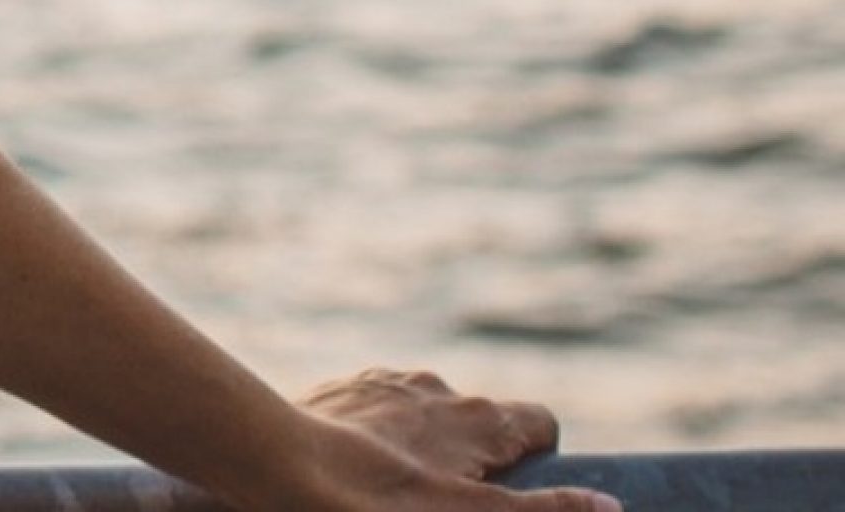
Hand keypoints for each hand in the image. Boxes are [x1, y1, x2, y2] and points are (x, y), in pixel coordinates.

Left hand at [277, 366, 623, 511]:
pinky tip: (355, 473)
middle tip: (448, 502)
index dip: (538, 460)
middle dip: (476, 462)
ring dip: (423, 449)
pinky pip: (376, 414)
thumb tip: (610, 507)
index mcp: (481, 416)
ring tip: (395, 492)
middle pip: (480, 424)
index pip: (540, 423)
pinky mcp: (338, 391)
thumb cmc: (379, 501)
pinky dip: (377, 439)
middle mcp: (437, 388)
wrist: (274, 466)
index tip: (515, 493)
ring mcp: (384, 384)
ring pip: (425, 417)